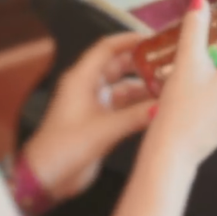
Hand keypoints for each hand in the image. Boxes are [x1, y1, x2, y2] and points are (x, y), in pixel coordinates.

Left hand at [22, 32, 157, 202]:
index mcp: (81, 79)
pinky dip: (140, 106)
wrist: (47, 177)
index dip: (129, 40)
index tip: (153, 38)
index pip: (107, 48)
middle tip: (169, 63)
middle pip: (119, 66)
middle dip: (142, 64)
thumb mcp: (103, 129)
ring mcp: (95, 105)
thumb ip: (135, 116)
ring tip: (169, 87)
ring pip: (125, 88)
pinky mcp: (101, 122)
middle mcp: (88, 87)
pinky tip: (159, 108)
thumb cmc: (65, 147)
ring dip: (144, 88)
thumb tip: (164, 106)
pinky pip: (125, 107)